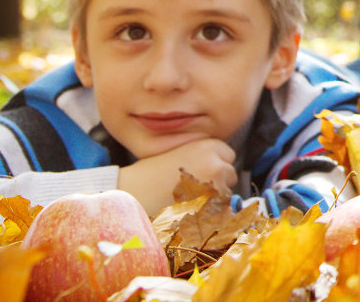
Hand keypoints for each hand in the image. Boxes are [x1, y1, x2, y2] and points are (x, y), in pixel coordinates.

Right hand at [117, 137, 236, 216]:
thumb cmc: (148, 176)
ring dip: (213, 198)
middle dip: (217, 182)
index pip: (227, 155)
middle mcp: (216, 163)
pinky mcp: (211, 208)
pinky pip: (220, 211)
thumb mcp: (178, 153)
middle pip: (229, 174)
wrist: (129, 194)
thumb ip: (202, 156)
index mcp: (208, 145)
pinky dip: (209, 214)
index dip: (214, 165)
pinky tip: (188, 211)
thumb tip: (221, 165)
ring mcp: (216, 186)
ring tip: (186, 200)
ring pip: (226, 193)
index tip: (198, 172)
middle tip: (191, 189)